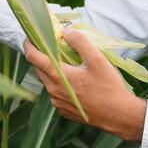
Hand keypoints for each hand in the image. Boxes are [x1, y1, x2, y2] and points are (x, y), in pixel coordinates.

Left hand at [24, 28, 146, 142]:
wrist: (118, 115)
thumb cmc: (108, 87)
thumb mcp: (97, 59)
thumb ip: (80, 42)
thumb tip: (66, 32)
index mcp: (58, 75)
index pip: (33, 56)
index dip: (29, 44)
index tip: (30, 36)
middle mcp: (53, 90)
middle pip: (38, 68)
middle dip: (41, 56)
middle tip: (51, 46)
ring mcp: (57, 102)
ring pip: (47, 82)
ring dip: (51, 71)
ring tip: (66, 63)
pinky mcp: (63, 110)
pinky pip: (55, 93)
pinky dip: (59, 84)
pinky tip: (74, 82)